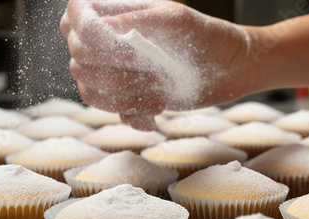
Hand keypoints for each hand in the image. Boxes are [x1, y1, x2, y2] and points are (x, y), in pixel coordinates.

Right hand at [61, 0, 255, 129]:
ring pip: (89, 88)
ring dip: (123, 96)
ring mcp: (118, 72)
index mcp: (119, 13)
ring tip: (160, 94)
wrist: (231, 70)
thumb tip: (104, 29)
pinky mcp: (129, 97)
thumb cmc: (209, 37)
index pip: (77, 15)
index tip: (110, 41)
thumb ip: (140, 21)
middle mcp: (111, 43)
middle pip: (79, 58)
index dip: (84, 30)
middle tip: (152, 72)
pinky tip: (157, 111)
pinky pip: (111, 111)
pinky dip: (132, 114)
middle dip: (114, 70)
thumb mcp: (178, 21)